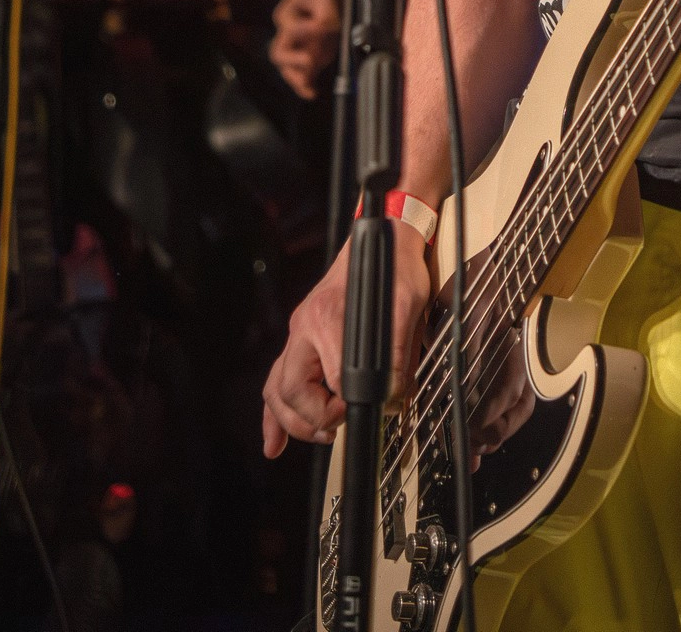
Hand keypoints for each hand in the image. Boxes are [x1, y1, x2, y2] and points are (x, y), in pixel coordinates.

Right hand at [262, 221, 430, 456]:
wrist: (383, 237)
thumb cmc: (396, 268)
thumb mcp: (408, 307)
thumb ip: (401, 355)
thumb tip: (391, 401)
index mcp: (330, 317)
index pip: (331, 379)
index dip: (346, 406)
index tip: (366, 411)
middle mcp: (306, 326)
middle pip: (292, 390)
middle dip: (314, 419)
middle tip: (342, 426)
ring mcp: (299, 332)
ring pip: (277, 389)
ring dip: (293, 422)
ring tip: (320, 436)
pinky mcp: (300, 338)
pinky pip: (276, 381)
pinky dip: (272, 415)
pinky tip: (274, 444)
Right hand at [269, 0, 342, 99]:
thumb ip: (324, 11)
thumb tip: (324, 26)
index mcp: (287, 15)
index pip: (290, 28)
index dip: (305, 29)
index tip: (322, 25)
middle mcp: (289, 33)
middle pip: (281, 54)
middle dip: (293, 61)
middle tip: (308, 61)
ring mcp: (301, 47)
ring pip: (290, 69)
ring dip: (298, 78)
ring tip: (308, 88)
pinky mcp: (313, 55)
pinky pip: (306, 74)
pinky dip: (307, 85)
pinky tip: (313, 93)